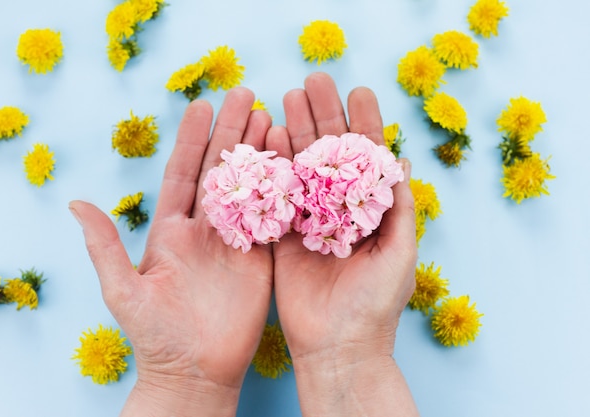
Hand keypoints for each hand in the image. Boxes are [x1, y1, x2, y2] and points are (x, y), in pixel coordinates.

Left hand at [70, 88, 273, 416]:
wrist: (194, 371)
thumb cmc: (155, 336)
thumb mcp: (123, 290)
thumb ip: (105, 246)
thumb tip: (76, 203)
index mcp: (171, 231)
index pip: (182, 173)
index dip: (192, 139)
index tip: (202, 104)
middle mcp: (204, 229)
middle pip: (219, 170)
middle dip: (232, 132)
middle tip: (246, 94)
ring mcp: (235, 242)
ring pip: (249, 188)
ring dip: (259, 152)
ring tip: (270, 116)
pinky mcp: (261, 259)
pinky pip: (272, 218)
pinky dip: (280, 190)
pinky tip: (289, 162)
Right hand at [267, 72, 418, 415]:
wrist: (337, 348)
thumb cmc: (376, 305)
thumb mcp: (399, 254)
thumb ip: (399, 208)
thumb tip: (401, 161)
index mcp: (370, 210)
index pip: (367, 158)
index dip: (364, 123)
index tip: (360, 91)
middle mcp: (338, 208)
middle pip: (330, 153)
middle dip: (324, 115)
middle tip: (315, 80)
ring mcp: (308, 219)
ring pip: (301, 166)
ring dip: (296, 131)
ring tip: (289, 96)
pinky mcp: (282, 234)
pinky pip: (276, 194)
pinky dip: (273, 165)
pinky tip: (270, 135)